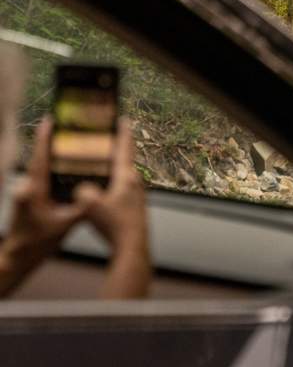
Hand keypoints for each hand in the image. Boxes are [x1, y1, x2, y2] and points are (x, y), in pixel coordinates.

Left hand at [0, 117, 86, 296]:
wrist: (18, 258)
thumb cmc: (37, 243)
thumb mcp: (65, 225)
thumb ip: (82, 207)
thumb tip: (97, 191)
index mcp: (34, 191)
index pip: (40, 158)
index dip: (44, 138)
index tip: (49, 120)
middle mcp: (26, 188)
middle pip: (39, 160)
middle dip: (50, 142)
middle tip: (63, 126)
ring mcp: (24, 192)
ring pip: (39, 169)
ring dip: (50, 156)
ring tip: (67, 143)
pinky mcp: (26, 198)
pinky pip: (39, 179)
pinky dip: (50, 170)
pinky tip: (63, 168)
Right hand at [75, 118, 150, 297]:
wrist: (132, 248)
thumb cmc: (115, 226)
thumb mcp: (90, 206)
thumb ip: (82, 192)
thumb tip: (81, 190)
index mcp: (126, 176)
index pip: (125, 147)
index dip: (122, 132)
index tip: (124, 119)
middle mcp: (135, 183)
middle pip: (124, 161)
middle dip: (115, 151)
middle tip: (106, 142)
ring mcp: (137, 196)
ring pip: (123, 177)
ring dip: (113, 171)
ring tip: (100, 168)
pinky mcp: (135, 208)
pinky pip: (122, 191)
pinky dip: (113, 187)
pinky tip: (102, 195)